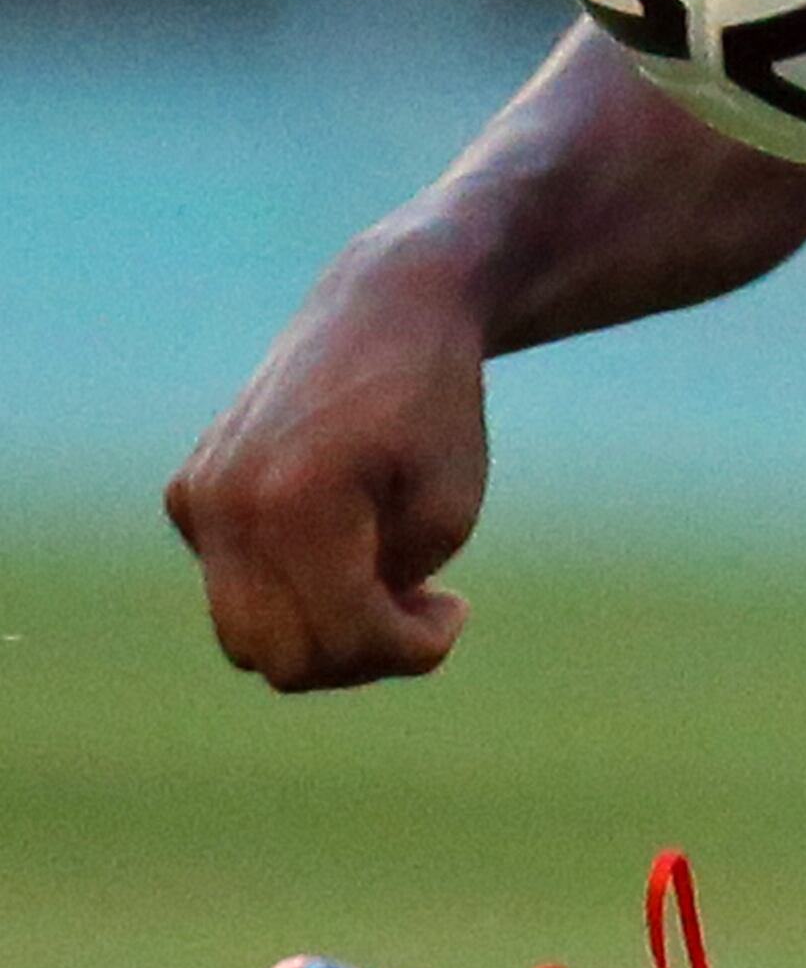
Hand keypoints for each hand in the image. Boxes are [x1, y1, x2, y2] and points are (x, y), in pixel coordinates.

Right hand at [166, 246, 493, 690]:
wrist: (386, 309)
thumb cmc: (434, 410)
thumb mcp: (447, 513)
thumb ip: (388, 599)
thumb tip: (331, 650)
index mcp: (298, 501)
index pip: (340, 639)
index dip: (410, 651)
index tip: (456, 610)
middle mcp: (226, 502)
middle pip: (281, 658)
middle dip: (360, 654)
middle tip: (422, 605)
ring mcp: (196, 497)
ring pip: (244, 635)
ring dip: (320, 632)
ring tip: (387, 583)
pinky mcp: (186, 492)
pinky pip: (232, 586)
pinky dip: (287, 590)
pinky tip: (343, 543)